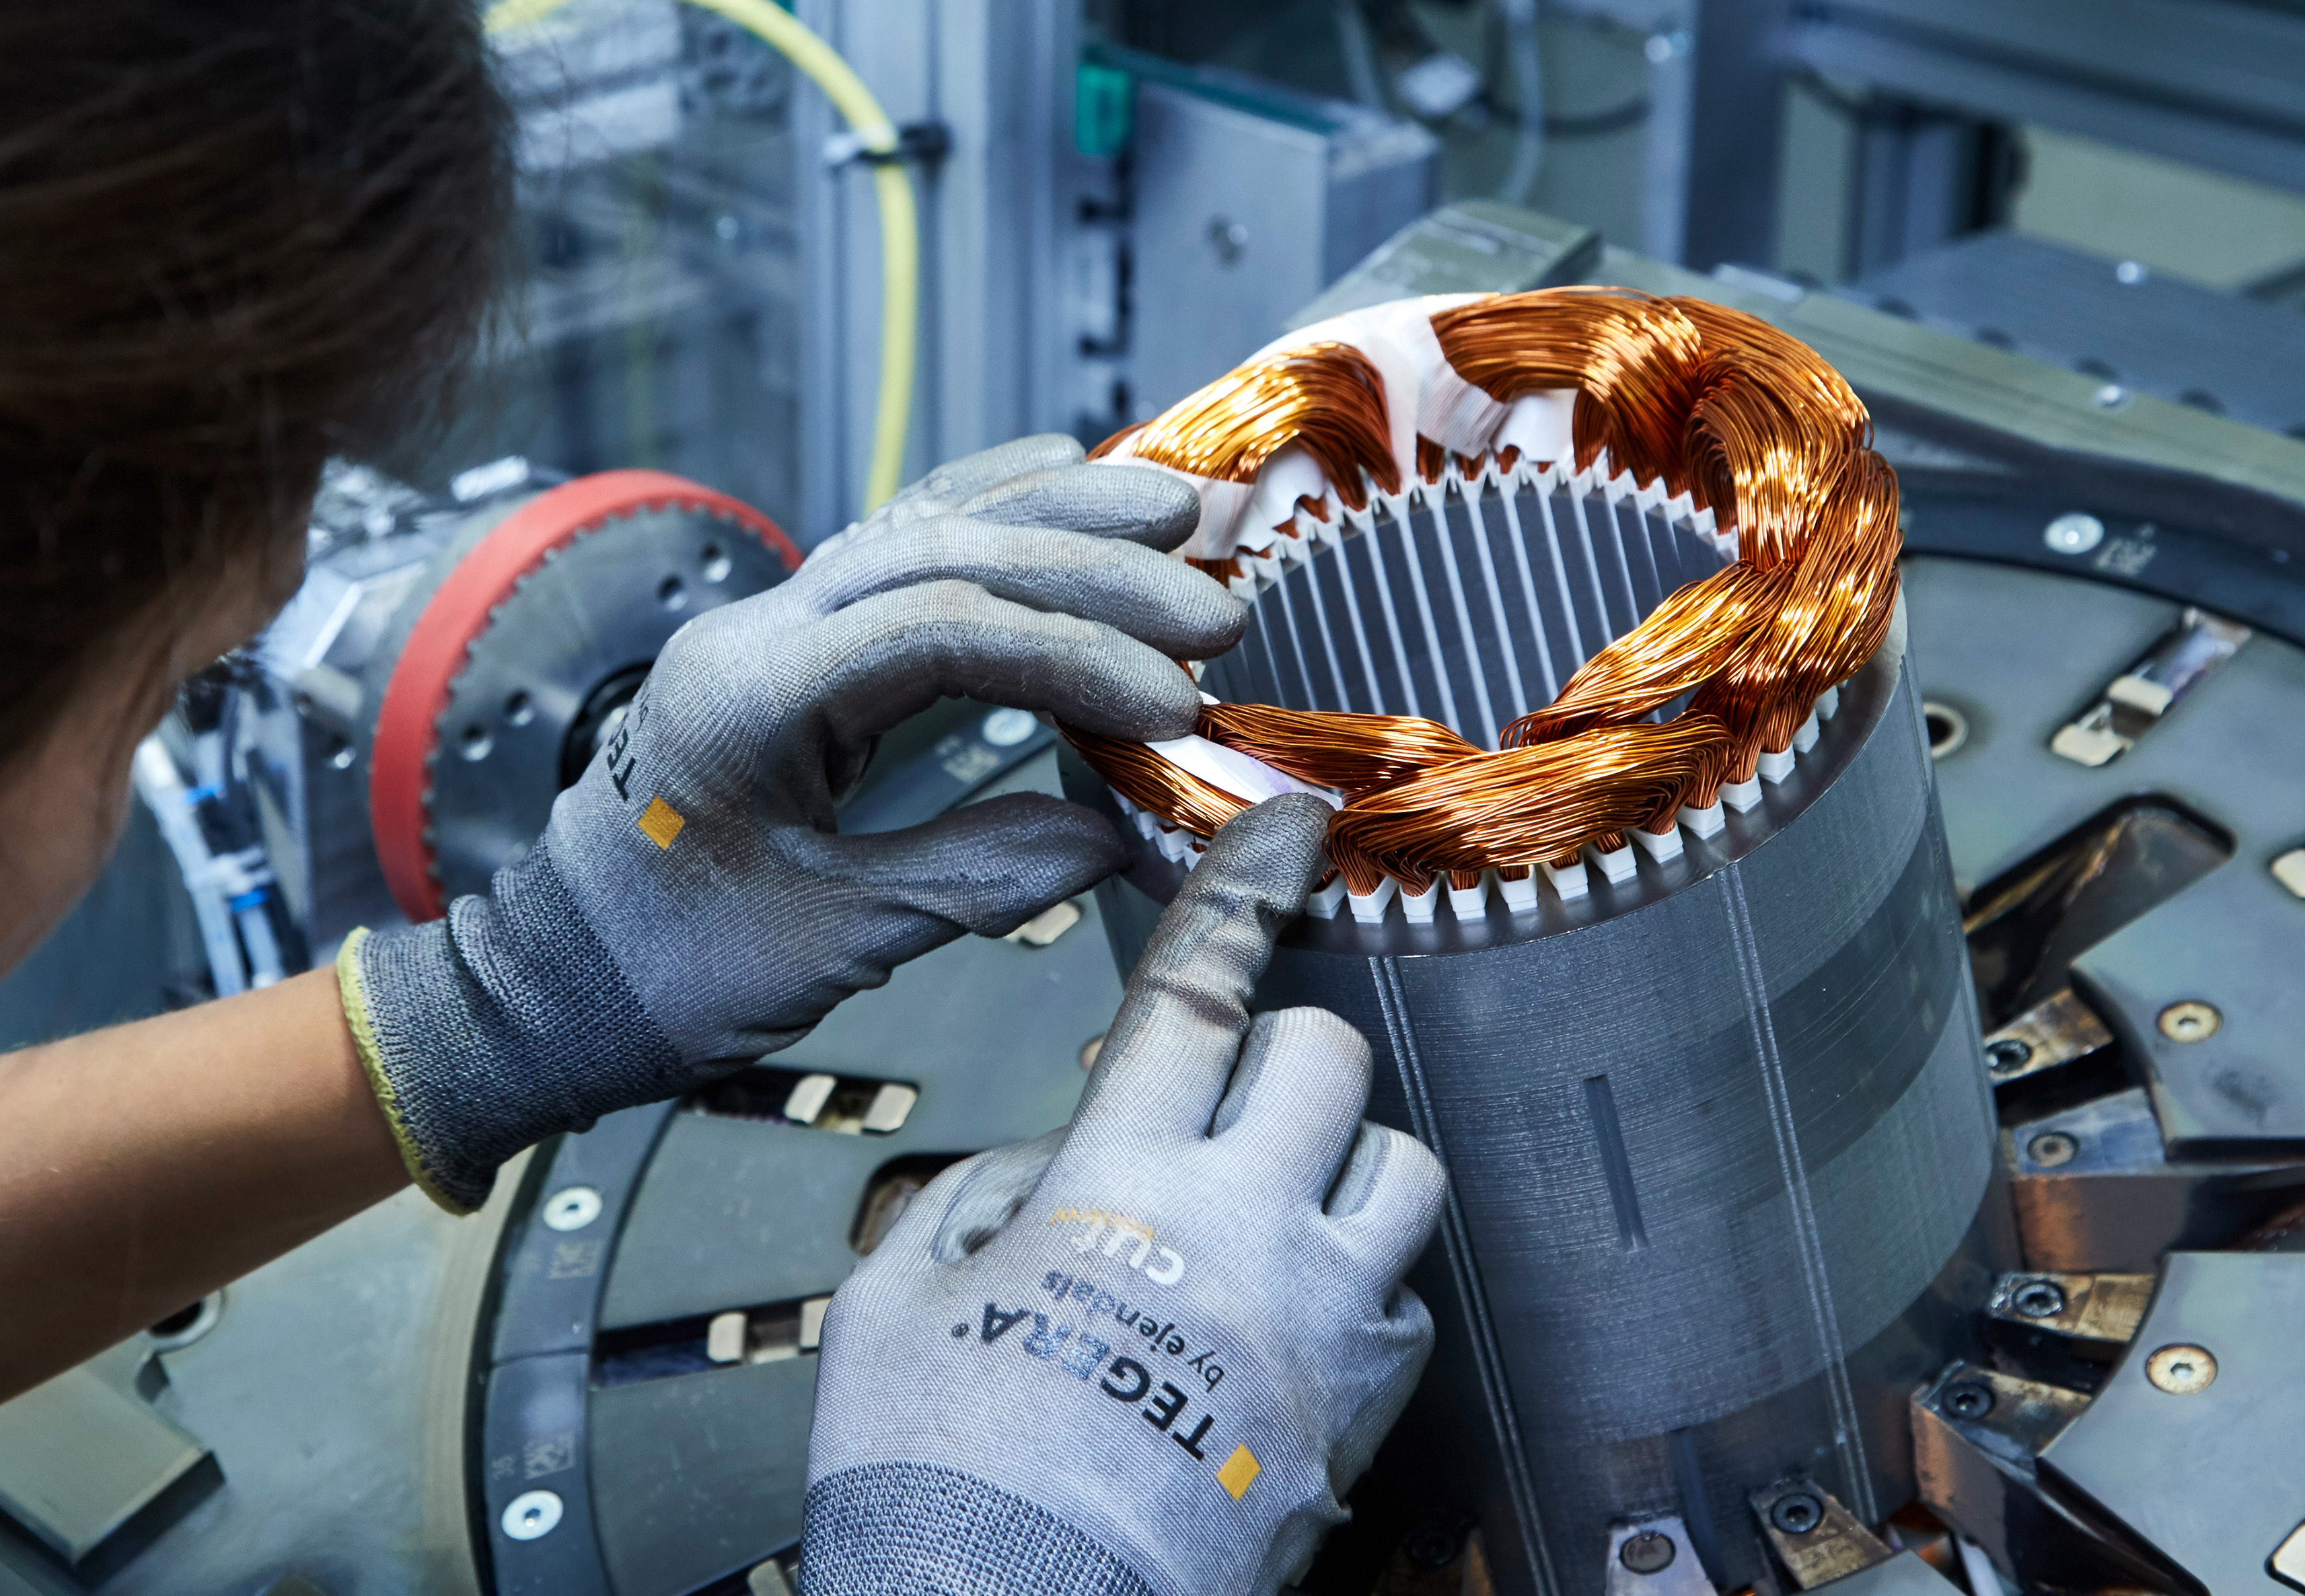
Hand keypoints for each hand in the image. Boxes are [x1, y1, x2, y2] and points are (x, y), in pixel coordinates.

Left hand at [338, 436, 1247, 1209]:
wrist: (557, 975)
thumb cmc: (664, 972)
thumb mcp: (823, 947)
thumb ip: (969, 880)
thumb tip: (1116, 836)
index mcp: (749, 699)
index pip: (937, 631)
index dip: (1071, 656)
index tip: (1173, 703)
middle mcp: (756, 635)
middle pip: (942, 555)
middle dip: (1088, 569)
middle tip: (1212, 604)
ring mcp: (768, 626)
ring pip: (922, 528)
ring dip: (1052, 515)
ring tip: (1171, 508)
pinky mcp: (789, 642)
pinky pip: (896, 546)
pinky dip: (986, 511)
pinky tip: (1055, 478)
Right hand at [800, 797, 1444, 1595]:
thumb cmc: (935, 1475)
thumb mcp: (899, 1298)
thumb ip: (980, 1194)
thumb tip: (1054, 1161)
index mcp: (1120, 1183)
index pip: (1200, 992)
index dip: (1244, 892)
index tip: (1287, 829)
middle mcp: (1244, 1234)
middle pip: (1330, 1060)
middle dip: (1281, 1052)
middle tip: (1224, 1097)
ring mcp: (1320, 1326)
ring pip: (1405, 1172)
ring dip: (1343, 1165)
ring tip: (1273, 1206)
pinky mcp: (1361, 1417)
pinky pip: (1406, 1304)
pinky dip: (1359, 1292)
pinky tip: (1285, 1323)